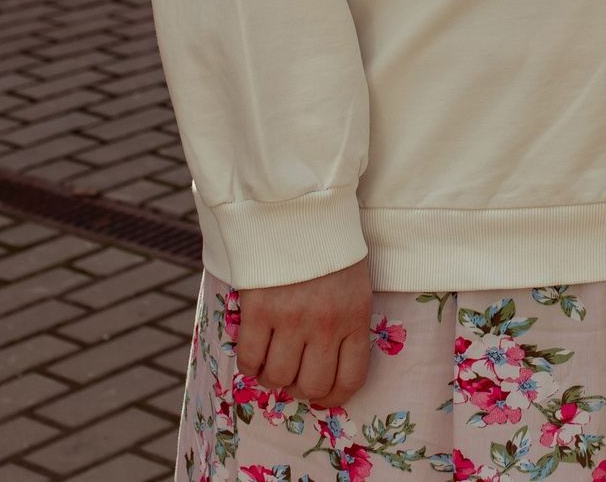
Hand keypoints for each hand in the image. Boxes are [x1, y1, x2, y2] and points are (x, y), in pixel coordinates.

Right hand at [235, 262, 374, 407]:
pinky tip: (255, 347)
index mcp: (355, 317)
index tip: (322, 392)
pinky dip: (250, 362)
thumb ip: (347, 325)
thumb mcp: (354, 286)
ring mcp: (291, 318)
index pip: (350, 380)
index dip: (333, 396)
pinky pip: (249, 359)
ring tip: (273, 356)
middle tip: (293, 371)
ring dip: (272, 375)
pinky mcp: (259, 310)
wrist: (299, 209)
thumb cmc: (330, 249)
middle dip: (300, 387)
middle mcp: (326, 323)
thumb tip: (330, 371)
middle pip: (310, 386)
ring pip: (277, 377)